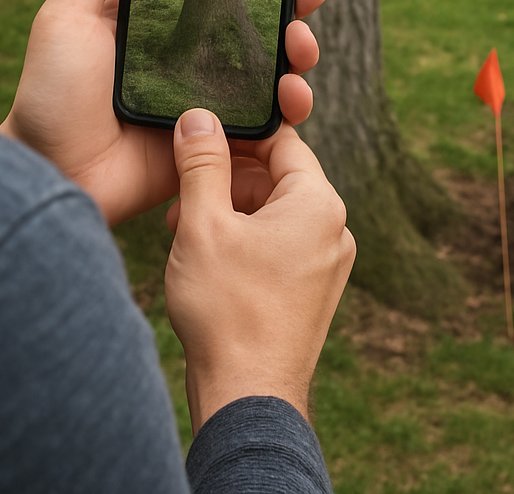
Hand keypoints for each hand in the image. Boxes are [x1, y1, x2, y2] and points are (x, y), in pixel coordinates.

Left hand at [0, 0, 329, 225]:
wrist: (53, 174)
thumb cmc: (50, 96)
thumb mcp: (65, 18)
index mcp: (158, 26)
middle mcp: (188, 60)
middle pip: (256, 27)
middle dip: (292, 6)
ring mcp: (206, 102)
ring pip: (270, 72)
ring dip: (298, 54)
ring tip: (301, 47)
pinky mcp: (216, 143)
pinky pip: (265, 125)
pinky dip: (290, 109)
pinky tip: (293, 96)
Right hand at [164, 109, 355, 432]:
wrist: (247, 397)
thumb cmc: (226, 308)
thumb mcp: (202, 223)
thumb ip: (201, 162)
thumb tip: (198, 117)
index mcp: (318, 204)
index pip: (281, 140)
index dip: (237, 132)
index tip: (199, 135)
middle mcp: (333, 230)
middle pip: (275, 176)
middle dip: (225, 176)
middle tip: (181, 187)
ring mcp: (325, 264)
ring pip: (272, 212)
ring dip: (228, 209)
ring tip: (183, 226)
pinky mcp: (311, 291)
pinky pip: (277, 244)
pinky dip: (242, 238)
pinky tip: (203, 253)